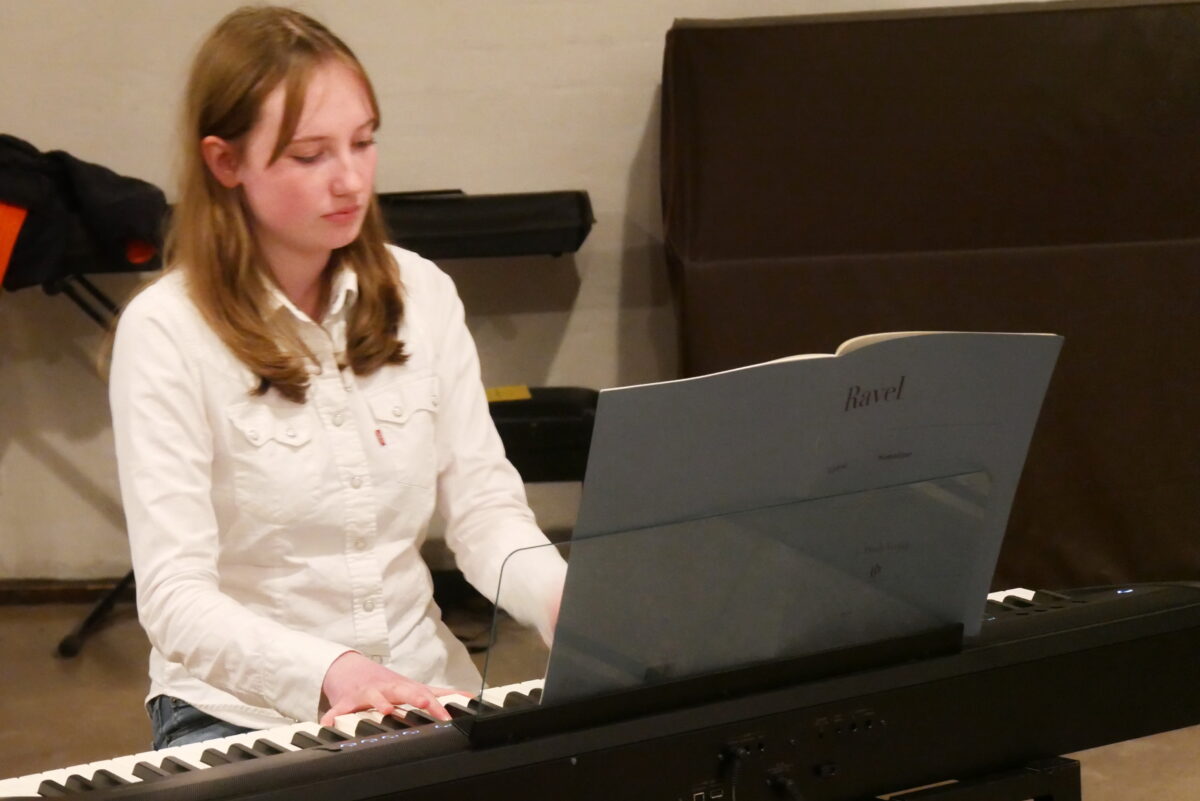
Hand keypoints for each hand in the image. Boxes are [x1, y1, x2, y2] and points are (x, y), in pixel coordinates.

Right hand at [319, 651, 457, 726]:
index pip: (424, 695)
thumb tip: (469, 696)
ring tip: (384, 711)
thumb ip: (440, 693)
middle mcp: (387, 688)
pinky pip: (338, 709)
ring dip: (378, 702)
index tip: (449, 717)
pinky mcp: (345, 700)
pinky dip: (333, 715)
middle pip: (402, 690)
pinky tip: (329, 722)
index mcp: (405, 687)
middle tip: (425, 703)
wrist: (349, 668)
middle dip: (414, 696)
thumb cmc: (386, 682)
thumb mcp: (413, 686)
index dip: (437, 705)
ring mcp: (366, 693)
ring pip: (373, 696)